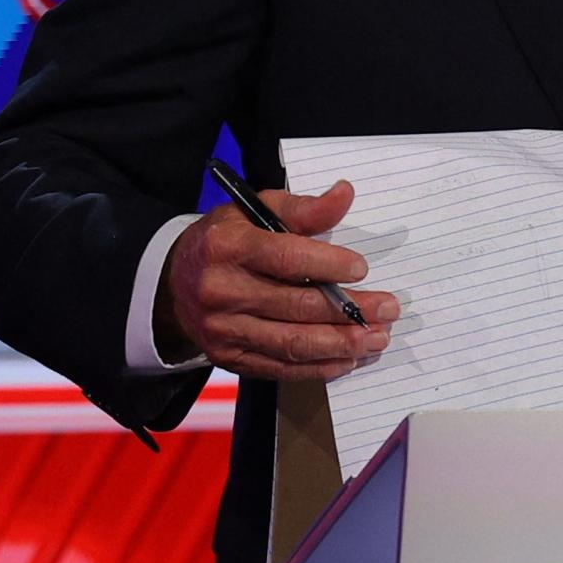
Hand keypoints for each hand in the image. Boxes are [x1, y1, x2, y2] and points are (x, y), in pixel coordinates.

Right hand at [155, 180, 399, 379]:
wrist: (175, 281)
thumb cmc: (227, 238)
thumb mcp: (257, 209)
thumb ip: (303, 208)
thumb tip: (345, 195)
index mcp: (229, 246)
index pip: (285, 258)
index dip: (327, 265)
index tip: (361, 268)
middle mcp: (223, 291)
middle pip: (295, 306)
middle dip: (349, 310)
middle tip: (387, 309)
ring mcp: (224, 330)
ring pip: (292, 343)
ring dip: (341, 344)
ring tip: (377, 338)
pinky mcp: (230, 358)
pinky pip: (281, 368)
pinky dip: (319, 367)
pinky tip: (349, 359)